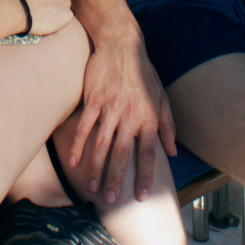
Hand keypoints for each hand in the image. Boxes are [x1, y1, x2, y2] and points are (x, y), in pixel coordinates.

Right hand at [68, 35, 176, 203]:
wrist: (121, 45)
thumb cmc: (143, 72)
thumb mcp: (161, 97)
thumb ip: (167, 126)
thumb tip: (172, 152)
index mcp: (148, 118)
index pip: (148, 154)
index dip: (145, 177)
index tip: (141, 197)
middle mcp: (130, 116)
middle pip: (122, 154)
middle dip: (116, 179)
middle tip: (111, 199)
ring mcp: (110, 108)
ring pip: (102, 145)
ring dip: (96, 168)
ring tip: (92, 187)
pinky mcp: (93, 100)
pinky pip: (84, 127)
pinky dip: (78, 146)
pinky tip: (73, 161)